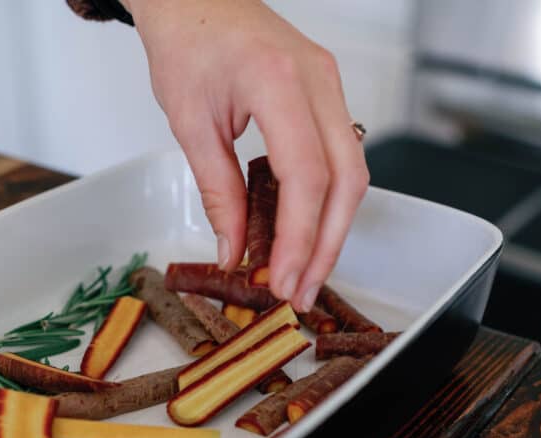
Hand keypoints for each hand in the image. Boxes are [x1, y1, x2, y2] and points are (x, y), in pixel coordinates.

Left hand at [126, 0, 369, 311]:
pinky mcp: (329, 94)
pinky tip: (307, 233)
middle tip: (299, 292)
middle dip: (325, 246)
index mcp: (278, 80)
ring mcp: (331, 85)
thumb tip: (235, 250)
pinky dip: (327, 202)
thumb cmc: (186, 43)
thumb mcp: (190, 123)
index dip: (298, 236)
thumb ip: (218, 191)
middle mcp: (318, 81)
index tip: (281, 279)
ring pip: (353, 173)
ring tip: (304, 275)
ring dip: (332, 230)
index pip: (305, 175)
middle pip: (346, 181)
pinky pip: (342, 157)